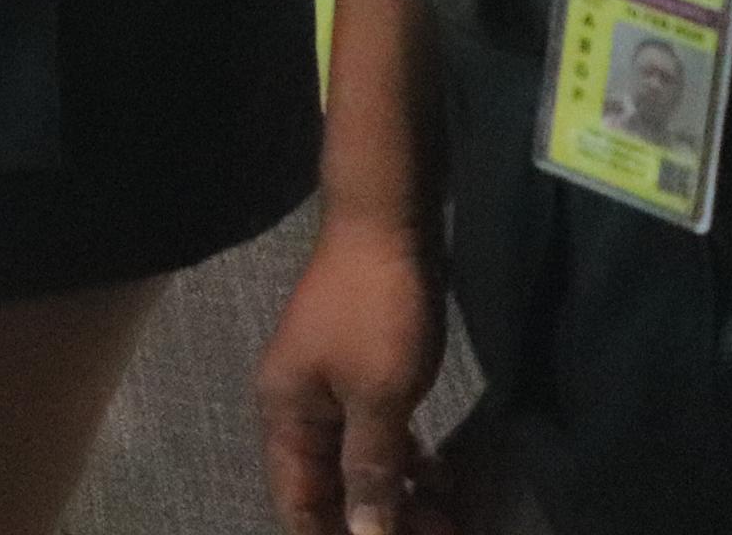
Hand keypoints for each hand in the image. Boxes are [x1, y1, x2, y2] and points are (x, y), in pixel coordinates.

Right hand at [259, 210, 450, 534]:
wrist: (385, 227)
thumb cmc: (376, 313)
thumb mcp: (379, 398)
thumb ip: (370, 471)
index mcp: (285, 415)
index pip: (298, 502)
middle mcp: (296, 408)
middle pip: (328, 488)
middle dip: (377, 521)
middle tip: (439, 534)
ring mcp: (326, 389)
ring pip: (356, 464)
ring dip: (396, 496)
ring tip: (446, 518)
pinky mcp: (357, 374)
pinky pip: (373, 437)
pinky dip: (402, 462)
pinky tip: (436, 476)